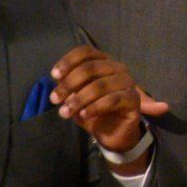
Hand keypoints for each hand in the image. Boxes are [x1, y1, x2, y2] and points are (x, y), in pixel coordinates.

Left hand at [50, 45, 166, 171]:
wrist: (113, 133)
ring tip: (65, 112)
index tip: (54, 76)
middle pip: (91, 67)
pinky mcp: (133, 99)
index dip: (69, 61)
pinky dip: (94, 107)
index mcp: (103, 62)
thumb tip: (58, 79)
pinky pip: (112, 100)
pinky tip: (83, 115)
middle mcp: (117, 68)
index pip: (86, 52)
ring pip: (100, 85)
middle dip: (69, 83)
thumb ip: (68, 87)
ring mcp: (127, 82)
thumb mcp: (76, 98)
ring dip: (79, 99)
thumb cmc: (93, 111)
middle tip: (54, 99)